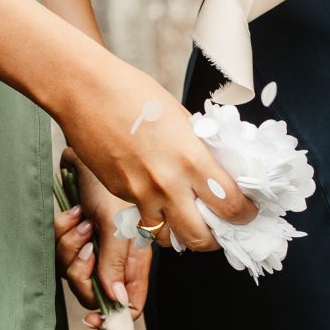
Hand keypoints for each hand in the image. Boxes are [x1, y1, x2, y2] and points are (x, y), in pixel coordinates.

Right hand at [56, 58, 252, 254]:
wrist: (82, 89)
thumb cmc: (132, 92)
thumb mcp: (181, 118)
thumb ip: (199, 149)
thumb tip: (216, 170)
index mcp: (190, 158)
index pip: (231, 206)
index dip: (245, 214)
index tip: (246, 211)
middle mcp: (166, 183)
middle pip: (199, 238)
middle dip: (214, 240)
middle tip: (218, 227)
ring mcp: (138, 192)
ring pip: (167, 238)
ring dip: (179, 233)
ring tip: (184, 217)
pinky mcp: (118, 192)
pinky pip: (142, 216)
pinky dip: (152, 213)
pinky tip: (153, 193)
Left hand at [58, 164, 151, 326]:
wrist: (87, 152)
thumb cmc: (109, 184)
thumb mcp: (116, 225)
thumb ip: (116, 265)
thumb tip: (118, 302)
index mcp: (134, 261)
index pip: (128, 303)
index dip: (112, 317)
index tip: (92, 321)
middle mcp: (114, 256)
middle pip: (93, 289)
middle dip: (82, 271)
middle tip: (87, 247)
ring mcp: (93, 244)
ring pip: (72, 268)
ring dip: (71, 245)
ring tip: (81, 221)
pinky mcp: (73, 231)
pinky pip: (59, 245)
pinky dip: (62, 229)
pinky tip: (73, 212)